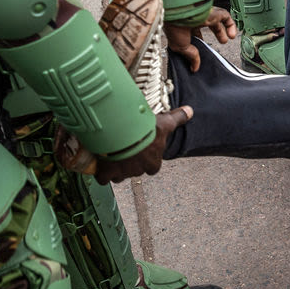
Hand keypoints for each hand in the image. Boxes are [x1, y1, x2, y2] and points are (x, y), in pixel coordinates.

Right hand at [54, 106, 191, 183]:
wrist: (122, 134)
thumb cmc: (146, 130)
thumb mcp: (165, 122)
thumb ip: (177, 118)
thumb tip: (190, 110)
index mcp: (153, 164)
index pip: (152, 167)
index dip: (147, 160)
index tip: (142, 150)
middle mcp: (138, 172)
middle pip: (134, 171)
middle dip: (130, 163)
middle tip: (124, 149)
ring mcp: (121, 174)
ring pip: (119, 175)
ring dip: (115, 168)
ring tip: (110, 154)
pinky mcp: (106, 173)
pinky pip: (102, 178)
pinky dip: (100, 172)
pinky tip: (98, 162)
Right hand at [164, 6, 238, 71]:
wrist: (180, 13)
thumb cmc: (174, 27)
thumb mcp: (181, 47)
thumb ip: (190, 56)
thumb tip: (194, 67)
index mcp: (184, 24)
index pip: (194, 31)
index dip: (199, 39)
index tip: (202, 48)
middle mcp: (195, 18)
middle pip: (207, 25)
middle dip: (214, 34)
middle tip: (218, 43)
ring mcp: (205, 14)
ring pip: (217, 21)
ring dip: (222, 32)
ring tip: (225, 41)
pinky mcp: (214, 12)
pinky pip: (226, 17)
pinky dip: (231, 26)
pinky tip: (232, 35)